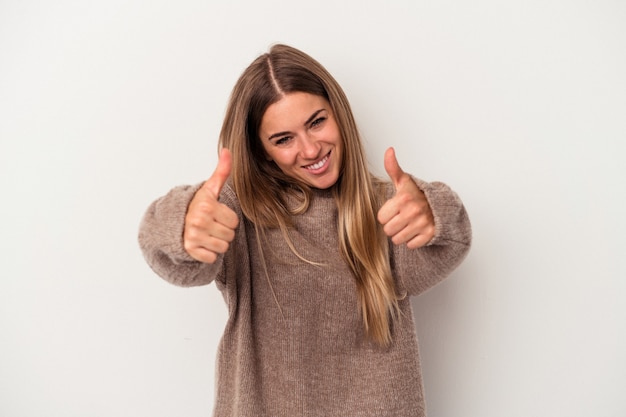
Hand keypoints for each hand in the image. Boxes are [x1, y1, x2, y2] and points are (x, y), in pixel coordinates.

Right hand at [184, 148, 238, 262]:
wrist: (175, 222)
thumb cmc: (198, 205)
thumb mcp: (210, 189)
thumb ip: (222, 172)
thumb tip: (227, 150)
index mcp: (206, 205)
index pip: (234, 221)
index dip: (227, 218)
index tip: (216, 214)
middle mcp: (199, 221)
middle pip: (230, 235)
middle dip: (223, 231)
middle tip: (211, 225)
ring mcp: (193, 236)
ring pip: (223, 247)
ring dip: (217, 242)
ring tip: (207, 233)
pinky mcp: (190, 250)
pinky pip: (212, 258)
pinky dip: (208, 253)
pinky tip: (201, 244)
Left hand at [377, 147, 434, 248]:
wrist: (441, 205)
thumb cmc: (417, 194)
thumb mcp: (404, 181)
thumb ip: (392, 167)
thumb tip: (389, 150)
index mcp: (403, 198)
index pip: (381, 217)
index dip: (386, 215)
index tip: (395, 209)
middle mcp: (413, 211)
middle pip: (388, 230)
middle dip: (393, 226)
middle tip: (401, 218)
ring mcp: (422, 224)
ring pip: (397, 240)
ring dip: (401, 234)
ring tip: (408, 224)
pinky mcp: (430, 235)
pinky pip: (411, 245)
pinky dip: (412, 241)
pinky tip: (417, 230)